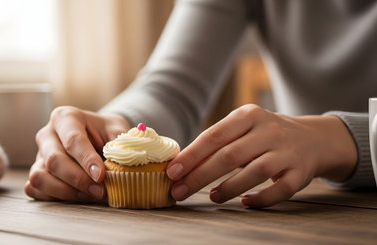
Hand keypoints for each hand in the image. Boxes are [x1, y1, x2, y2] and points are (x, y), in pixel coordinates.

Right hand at [24, 106, 130, 201]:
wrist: (99, 136)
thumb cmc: (106, 132)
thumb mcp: (117, 130)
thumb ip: (121, 142)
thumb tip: (125, 159)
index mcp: (66, 117)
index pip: (72, 139)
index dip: (86, 160)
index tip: (100, 175)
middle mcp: (47, 134)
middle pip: (54, 160)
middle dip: (78, 179)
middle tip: (100, 191)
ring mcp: (39, 154)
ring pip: (40, 176)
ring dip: (65, 191)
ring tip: (89, 195)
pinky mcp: (37, 172)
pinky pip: (35, 188)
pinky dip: (53, 197)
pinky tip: (75, 197)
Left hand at [166, 104, 356, 207]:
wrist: (314, 138)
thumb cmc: (265, 134)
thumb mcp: (244, 127)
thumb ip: (217, 141)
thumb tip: (181, 164)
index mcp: (249, 115)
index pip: (214, 135)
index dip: (191, 155)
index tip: (172, 172)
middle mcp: (269, 130)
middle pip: (230, 155)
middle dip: (200, 175)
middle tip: (180, 191)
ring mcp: (287, 151)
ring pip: (255, 172)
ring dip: (229, 188)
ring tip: (212, 197)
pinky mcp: (302, 172)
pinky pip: (281, 189)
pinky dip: (262, 198)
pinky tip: (246, 202)